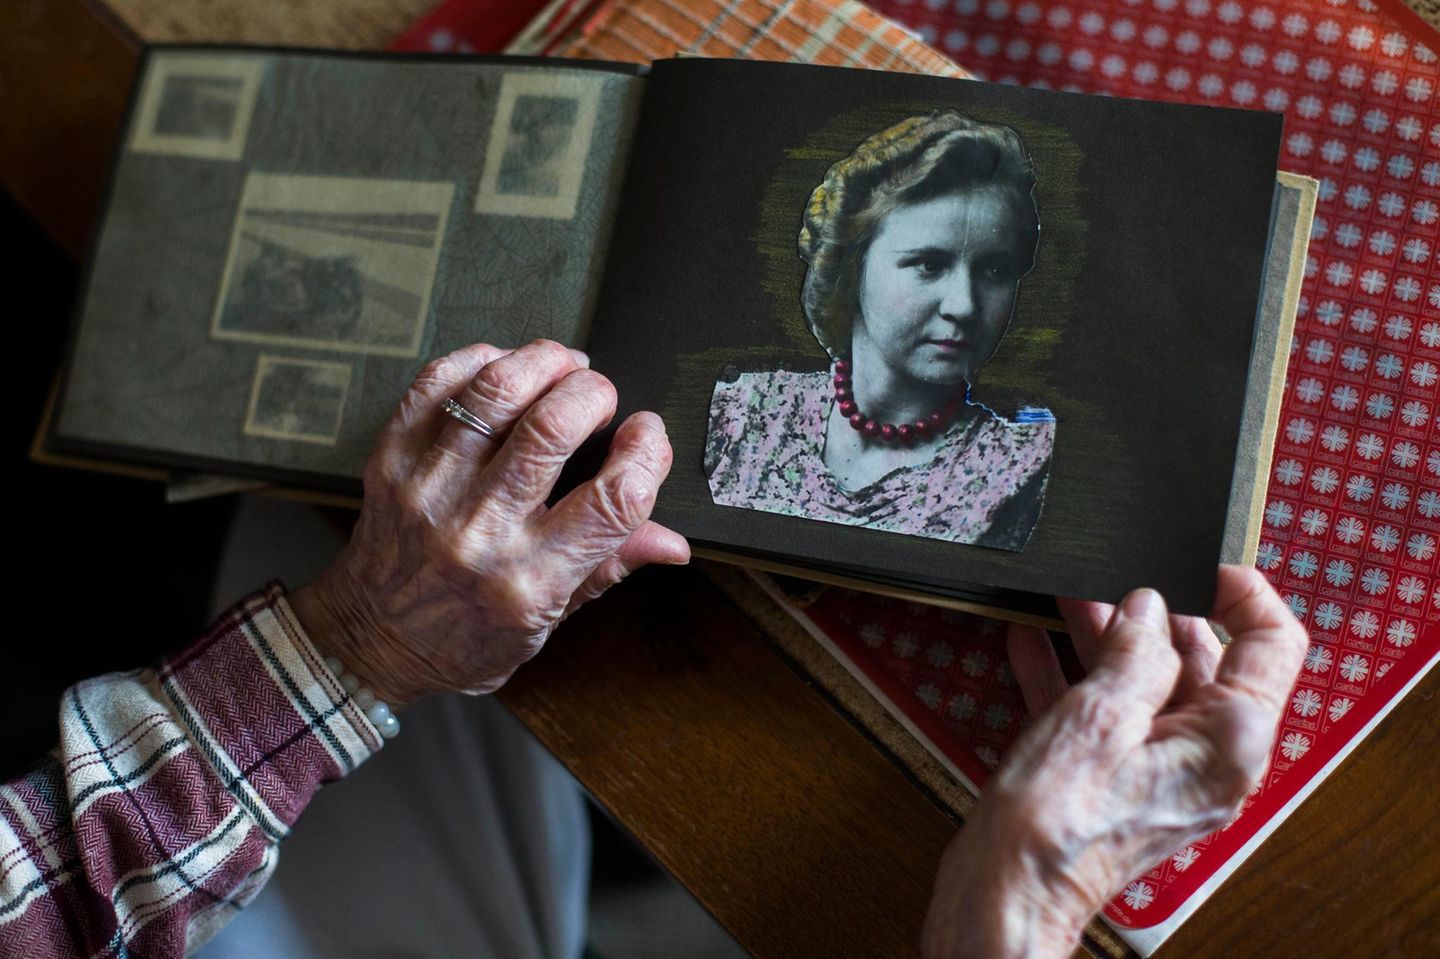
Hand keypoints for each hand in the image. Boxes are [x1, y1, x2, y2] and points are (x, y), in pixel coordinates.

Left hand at [289, 340, 689, 706]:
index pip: (613, 500)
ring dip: (541, 362)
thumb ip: (610, 567)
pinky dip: (479, 361)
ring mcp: (429, 492)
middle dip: (593, 394)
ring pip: (494, 393)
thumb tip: (673, 541)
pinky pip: (436, 385)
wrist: (372, 641)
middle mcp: (479, 532)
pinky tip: (503, 368)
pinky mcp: (392, 462)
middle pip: (552, 429)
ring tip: (562, 365)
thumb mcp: (549, 622)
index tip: (648, 435)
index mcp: (530, 581)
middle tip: (601, 396)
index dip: (647, 452)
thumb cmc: (466, 638)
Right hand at [921, 566, 1307, 958]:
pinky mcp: (1119, 781)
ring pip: (1146, 685)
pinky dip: (1075, 678)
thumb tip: (1147, 608)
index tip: (1200, 562)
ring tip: (1068, 596)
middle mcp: (1209, 758)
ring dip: (1106, 639)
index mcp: (1230, 739)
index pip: (1272, 643)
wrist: (1010, 889)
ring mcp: (1164, 771)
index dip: (1241, 592)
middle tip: (1115, 574)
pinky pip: (1107, 716)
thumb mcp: (1100, 713)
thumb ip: (1133, 650)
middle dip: (1153, 612)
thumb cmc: (1060, 821)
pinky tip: (1034, 643)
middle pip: (1201, 660)